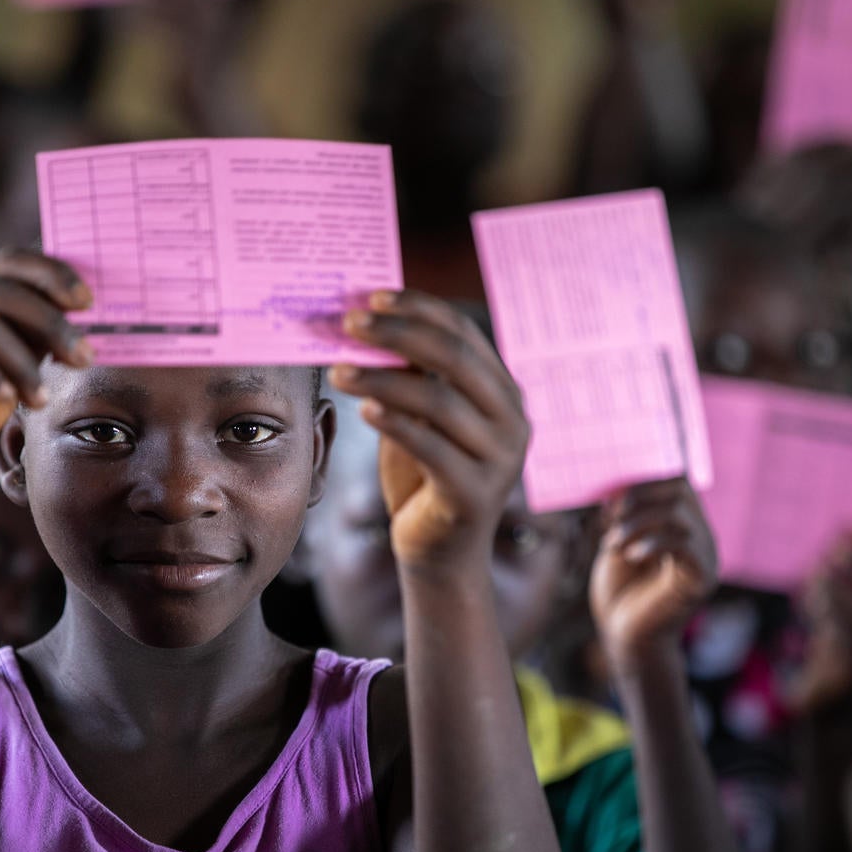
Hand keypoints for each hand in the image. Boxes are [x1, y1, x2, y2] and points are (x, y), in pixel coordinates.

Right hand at [0, 248, 95, 450]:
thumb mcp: (18, 347)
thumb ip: (43, 328)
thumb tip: (91, 319)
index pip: (13, 260)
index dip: (54, 274)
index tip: (88, 302)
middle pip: (5, 291)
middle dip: (52, 324)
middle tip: (85, 358)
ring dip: (26, 365)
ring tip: (43, 399)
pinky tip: (8, 398)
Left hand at [330, 291, 527, 568]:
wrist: (440, 554)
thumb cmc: (423, 477)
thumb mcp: (421, 418)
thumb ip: (411, 375)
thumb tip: (368, 322)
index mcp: (502, 391)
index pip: (463, 332)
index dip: (418, 308)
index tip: (371, 297)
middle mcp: (512, 419)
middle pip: (454, 357)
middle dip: (397, 334)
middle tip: (348, 324)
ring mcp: (500, 458)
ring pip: (438, 400)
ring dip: (382, 379)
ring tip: (339, 371)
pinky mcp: (475, 494)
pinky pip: (432, 448)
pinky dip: (395, 423)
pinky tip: (363, 411)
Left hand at [589, 477, 716, 673]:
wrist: (625, 636)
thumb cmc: (619, 591)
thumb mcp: (617, 541)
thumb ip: (624, 514)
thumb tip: (618, 484)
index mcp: (681, 523)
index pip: (676, 480)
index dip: (643, 479)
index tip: (610, 496)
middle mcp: (699, 535)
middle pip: (680, 489)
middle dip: (640, 496)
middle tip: (612, 516)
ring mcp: (705, 556)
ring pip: (678, 514)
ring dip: (637, 523)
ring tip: (613, 543)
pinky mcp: (703, 578)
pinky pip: (684, 543)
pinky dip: (652, 542)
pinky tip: (631, 555)